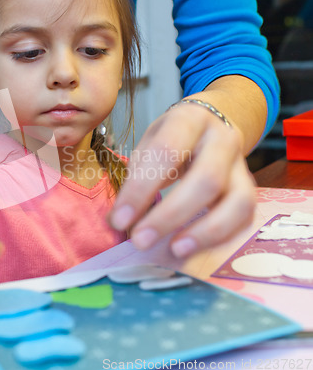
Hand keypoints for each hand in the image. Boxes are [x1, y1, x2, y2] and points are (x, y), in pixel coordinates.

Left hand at [109, 102, 255, 257]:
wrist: (210, 123)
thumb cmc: (172, 137)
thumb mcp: (149, 144)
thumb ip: (137, 177)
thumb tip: (119, 220)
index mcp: (188, 120)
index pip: (166, 153)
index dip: (141, 189)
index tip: (120, 219)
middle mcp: (222, 139)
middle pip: (206, 179)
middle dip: (171, 215)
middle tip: (141, 240)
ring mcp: (241, 164)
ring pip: (236, 201)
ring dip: (204, 231)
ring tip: (175, 250)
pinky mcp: (250, 187)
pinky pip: (245, 216)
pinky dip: (219, 235)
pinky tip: (192, 246)